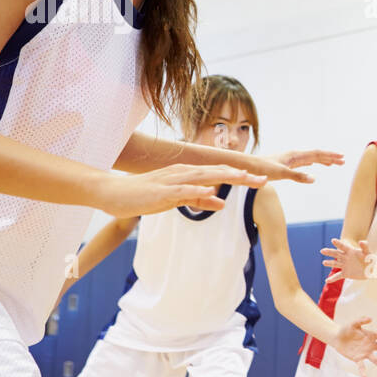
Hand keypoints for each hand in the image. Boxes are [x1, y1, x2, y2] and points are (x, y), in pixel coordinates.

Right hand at [97, 164, 266, 216]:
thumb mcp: (176, 199)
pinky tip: (212, 192)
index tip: (263, 180)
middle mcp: (183, 173)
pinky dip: (197, 191)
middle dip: (242, 176)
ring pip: (204, 177)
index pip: (220, 173)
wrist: (112, 193)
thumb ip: (199, 201)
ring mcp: (172, 181)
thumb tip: (221, 204)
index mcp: (188, 174)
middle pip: (218, 172)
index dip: (242, 176)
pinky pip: (182, 191)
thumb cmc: (144, 195)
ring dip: (226, 178)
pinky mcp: (161, 191)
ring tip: (246, 179)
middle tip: (265, 179)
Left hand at [242, 150, 343, 184]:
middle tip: (343, 161)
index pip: (317, 154)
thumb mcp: (280, 174)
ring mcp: (290, 159)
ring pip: (311, 158)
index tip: (342, 158)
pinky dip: (313, 162)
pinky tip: (314, 164)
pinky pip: (304, 162)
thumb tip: (314, 178)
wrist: (248, 166)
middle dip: (330, 157)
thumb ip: (297, 176)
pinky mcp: (286, 164)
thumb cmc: (262, 169)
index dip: (330, 156)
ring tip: (334, 163)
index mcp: (295, 155)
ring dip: (323, 160)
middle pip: (316, 155)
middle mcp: (294, 155)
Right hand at [322, 238, 372, 282]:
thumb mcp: (368, 252)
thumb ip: (365, 247)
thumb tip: (362, 241)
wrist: (371, 270)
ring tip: (324, 262)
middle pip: (336, 254)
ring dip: (329, 263)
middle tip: (322, 251)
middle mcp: (345, 258)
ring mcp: (344, 266)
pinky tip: (327, 281)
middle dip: (329, 252)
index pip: (343, 246)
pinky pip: (338, 276)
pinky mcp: (345, 273)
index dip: (338, 243)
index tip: (333, 240)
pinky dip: (332, 279)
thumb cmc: (369, 259)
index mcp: (350, 251)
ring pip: (335, 264)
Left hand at [332, 317, 376, 376]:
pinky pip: (362, 366)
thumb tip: (371, 318)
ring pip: (376, 360)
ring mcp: (365, 353)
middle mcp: (370, 345)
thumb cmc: (346, 329)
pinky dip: (363, 372)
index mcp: (370, 336)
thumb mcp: (353, 324)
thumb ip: (361, 320)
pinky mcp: (358, 359)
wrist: (337, 338)